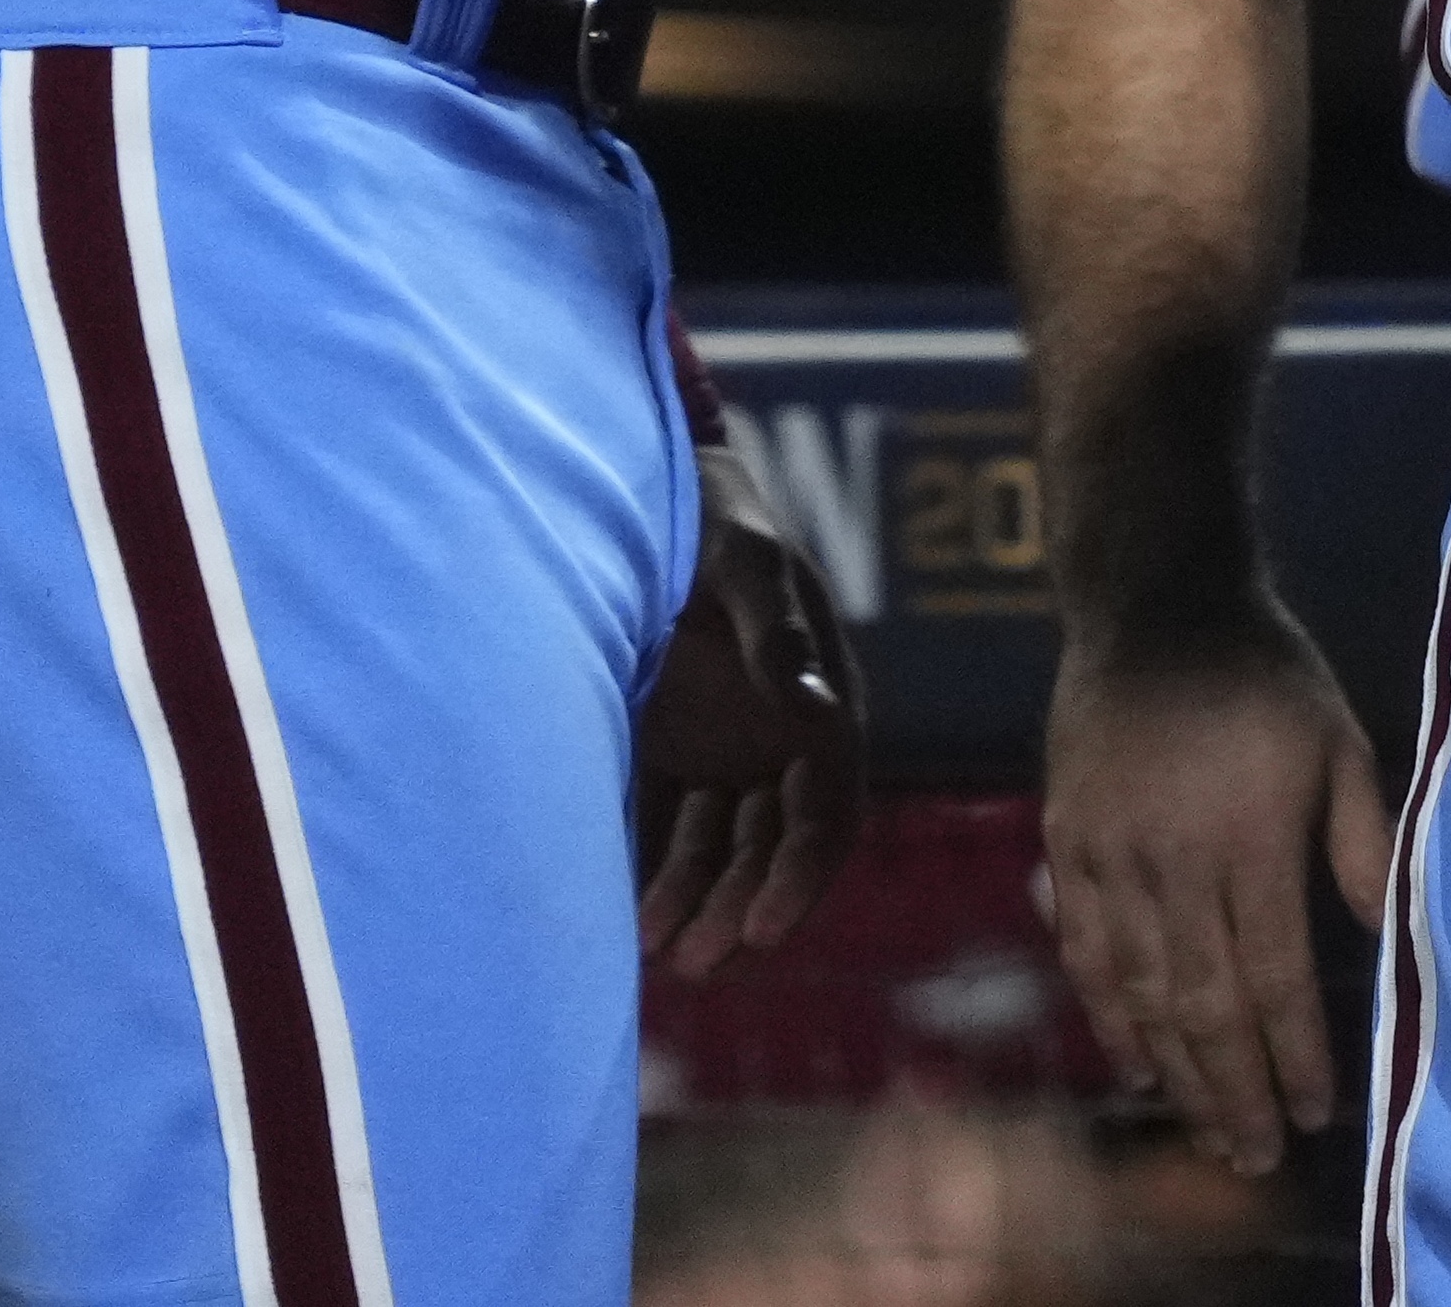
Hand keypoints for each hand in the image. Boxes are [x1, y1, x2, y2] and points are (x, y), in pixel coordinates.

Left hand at [635, 459, 870, 976]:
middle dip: (742, 908)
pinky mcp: (677, 746)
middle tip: (695, 962)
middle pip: (774, 846)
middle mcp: (782, 736)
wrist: (650, 489)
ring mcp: (729, 743)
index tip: (759, 931)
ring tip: (654, 950)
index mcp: (823, 702)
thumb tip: (808, 707)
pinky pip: (673, 826)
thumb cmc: (710, 518)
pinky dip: (657, 871)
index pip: (827, 811)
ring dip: (700, 901)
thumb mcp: (744, 561)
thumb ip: (776, 631)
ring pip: (726, 847)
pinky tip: (623, 912)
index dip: (800, 877)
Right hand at [1047, 610, 1401, 1175]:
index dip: (1295, 1053)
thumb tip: (1388, 930)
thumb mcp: (1339, 739)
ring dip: (1176, 1073)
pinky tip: (1137, 1066)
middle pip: (1204, 1003)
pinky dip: (1110, 1019)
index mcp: (1253, 837)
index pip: (1274, 975)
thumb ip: (1363, 838)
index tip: (1317, 1112)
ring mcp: (1110, 857)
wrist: (1155, 607)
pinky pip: (1086, 954)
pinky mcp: (1067, 846)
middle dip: (1234, 1090)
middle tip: (1258, 1156)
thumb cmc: (1266, 673)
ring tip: (1207, 1132)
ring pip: (1142, 992)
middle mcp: (1175, 859)